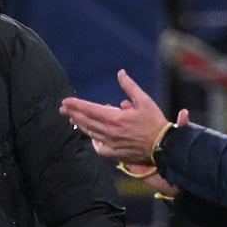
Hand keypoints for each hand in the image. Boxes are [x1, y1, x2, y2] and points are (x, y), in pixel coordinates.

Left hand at [59, 69, 188, 166]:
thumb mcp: (145, 100)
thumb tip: (121, 73)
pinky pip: (99, 147)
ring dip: (80, 124)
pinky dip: (93, 140)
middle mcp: (110, 132)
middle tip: (63, 108)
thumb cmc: (155, 123)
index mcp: (116, 118)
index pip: (90, 110)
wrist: (164, 146)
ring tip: (72, 118)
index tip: (66, 101)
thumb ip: (130, 87)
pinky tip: (91, 136)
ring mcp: (111, 144)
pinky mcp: (115, 153)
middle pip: (86, 122)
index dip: (76, 105)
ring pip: (90, 133)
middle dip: (73, 113)